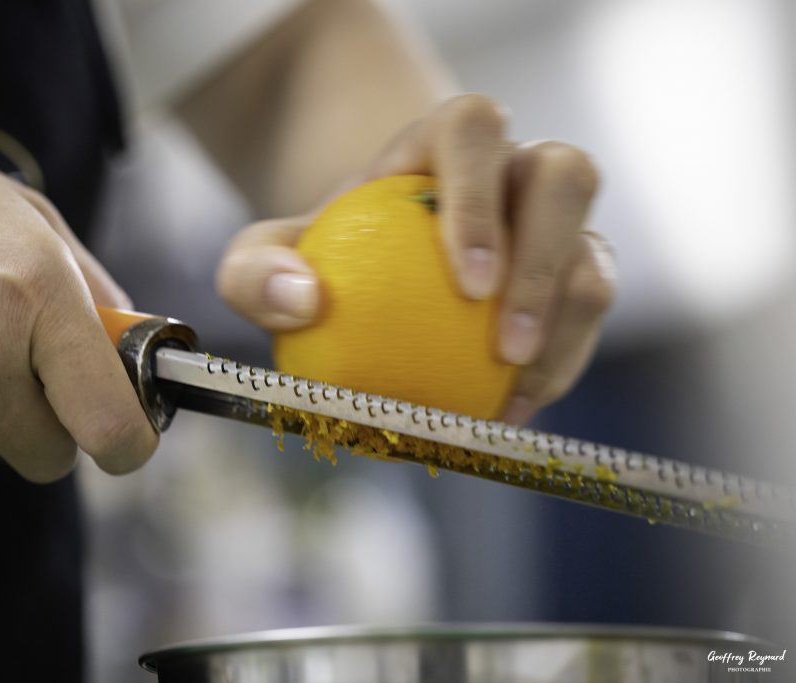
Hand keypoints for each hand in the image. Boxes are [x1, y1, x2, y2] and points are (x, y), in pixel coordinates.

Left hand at [216, 94, 614, 423]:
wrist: (378, 265)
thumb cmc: (327, 253)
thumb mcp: (267, 254)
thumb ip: (257, 268)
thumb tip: (301, 300)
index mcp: (448, 139)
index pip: (474, 131)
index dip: (480, 196)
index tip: (466, 282)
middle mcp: (516, 167)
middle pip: (567, 176)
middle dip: (545, 260)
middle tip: (504, 347)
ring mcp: (558, 221)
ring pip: (594, 257)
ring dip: (565, 332)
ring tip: (511, 397)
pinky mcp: (576, 274)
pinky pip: (587, 318)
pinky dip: (558, 368)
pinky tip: (510, 413)